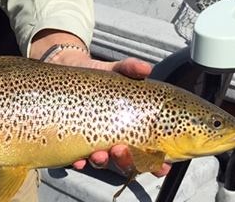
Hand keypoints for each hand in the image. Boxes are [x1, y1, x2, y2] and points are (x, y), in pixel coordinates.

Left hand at [55, 52, 169, 176]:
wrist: (71, 71)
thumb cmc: (101, 77)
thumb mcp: (116, 71)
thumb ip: (130, 69)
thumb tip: (145, 68)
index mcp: (135, 129)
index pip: (151, 153)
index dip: (158, 163)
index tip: (162, 165)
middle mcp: (118, 141)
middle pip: (128, 162)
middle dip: (127, 161)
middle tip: (121, 150)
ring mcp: (97, 144)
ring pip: (104, 162)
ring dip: (103, 162)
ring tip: (100, 154)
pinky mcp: (77, 142)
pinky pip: (79, 159)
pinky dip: (79, 162)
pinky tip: (78, 160)